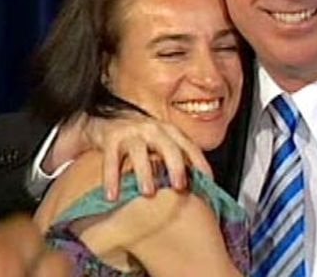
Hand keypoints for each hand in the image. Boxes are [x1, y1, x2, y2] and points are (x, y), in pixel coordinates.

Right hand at [46, 111, 211, 200]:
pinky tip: (112, 195)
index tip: (209, 182)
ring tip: (147, 192)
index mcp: (170, 131)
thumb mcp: (161, 144)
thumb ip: (175, 160)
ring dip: (145, 173)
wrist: (107, 120)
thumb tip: (195, 188)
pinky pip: (111, 160)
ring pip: (140, 153)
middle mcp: (153, 129)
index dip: (201, 164)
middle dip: (176, 167)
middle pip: (169, 147)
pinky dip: (111, 179)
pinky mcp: (111, 138)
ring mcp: (132, 133)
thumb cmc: (140, 138)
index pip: (190, 147)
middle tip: (179, 186)